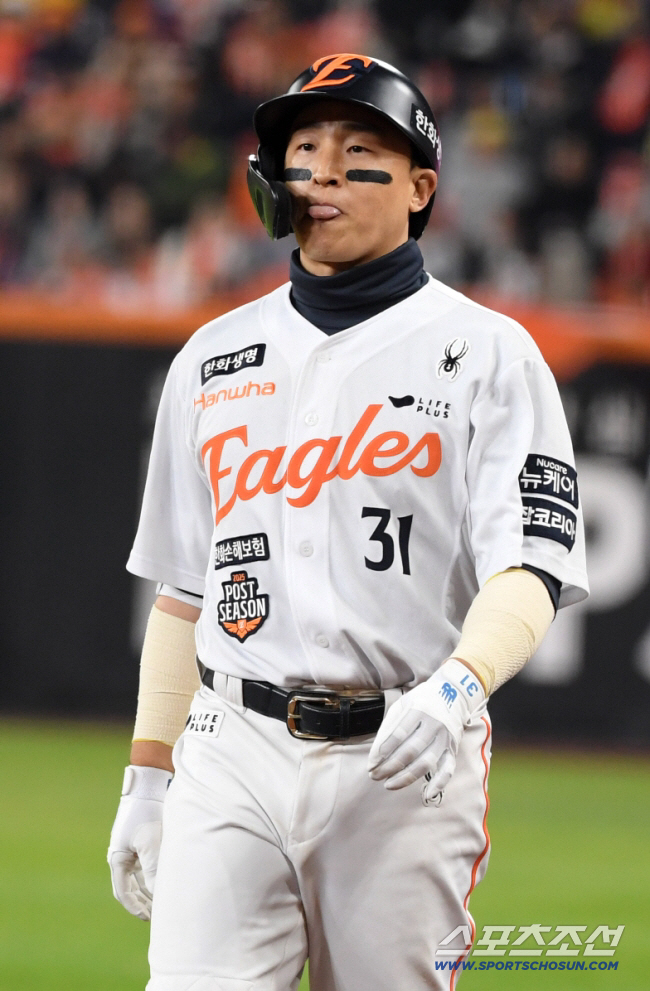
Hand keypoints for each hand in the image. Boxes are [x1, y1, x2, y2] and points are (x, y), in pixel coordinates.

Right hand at [107, 765, 172, 919]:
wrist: (151, 785)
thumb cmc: (147, 813)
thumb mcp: (150, 844)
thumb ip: (153, 871)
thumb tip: (158, 895)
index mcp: (118, 857)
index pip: (123, 891)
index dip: (135, 907)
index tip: (148, 918)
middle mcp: (124, 854)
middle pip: (132, 886)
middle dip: (143, 901)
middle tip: (157, 915)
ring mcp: (133, 847)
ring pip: (141, 876)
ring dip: (150, 889)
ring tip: (165, 900)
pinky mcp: (145, 839)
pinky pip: (149, 864)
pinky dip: (156, 874)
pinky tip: (168, 879)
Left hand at [368, 658, 484, 803]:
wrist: (454, 694)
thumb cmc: (421, 701)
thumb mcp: (403, 704)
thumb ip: (390, 726)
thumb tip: (376, 753)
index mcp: (418, 710)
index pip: (398, 734)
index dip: (383, 751)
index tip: (371, 763)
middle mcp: (433, 724)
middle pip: (410, 750)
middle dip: (390, 766)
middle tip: (374, 775)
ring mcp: (445, 738)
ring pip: (426, 763)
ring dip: (406, 777)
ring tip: (389, 784)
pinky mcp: (453, 749)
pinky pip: (448, 769)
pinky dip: (439, 783)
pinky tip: (427, 794)